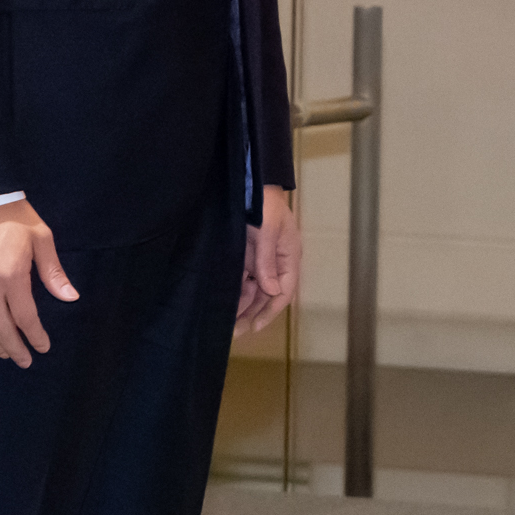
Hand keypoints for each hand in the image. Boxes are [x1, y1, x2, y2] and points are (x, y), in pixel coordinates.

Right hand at [0, 200, 76, 365]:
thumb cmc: (11, 214)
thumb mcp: (40, 237)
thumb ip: (52, 271)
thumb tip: (69, 297)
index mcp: (11, 274)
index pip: (25, 318)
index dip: (35, 336)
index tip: (43, 347)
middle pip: (0, 329)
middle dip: (14, 348)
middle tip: (24, 360)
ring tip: (4, 352)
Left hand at [238, 187, 300, 334]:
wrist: (249, 182)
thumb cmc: (264, 202)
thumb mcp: (267, 230)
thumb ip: (267, 261)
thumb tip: (271, 290)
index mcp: (288, 256)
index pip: (285, 290)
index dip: (271, 310)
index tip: (256, 326)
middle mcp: (276, 262)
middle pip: (268, 295)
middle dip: (254, 314)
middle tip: (236, 332)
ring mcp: (260, 259)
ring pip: (254, 291)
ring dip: (244, 307)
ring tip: (228, 325)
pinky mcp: (246, 256)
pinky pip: (242, 280)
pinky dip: (236, 293)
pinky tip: (225, 306)